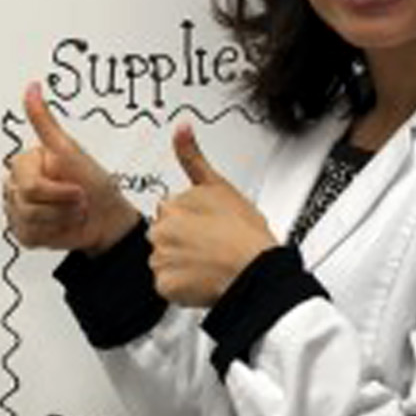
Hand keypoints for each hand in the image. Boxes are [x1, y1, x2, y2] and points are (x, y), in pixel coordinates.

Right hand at [4, 83, 137, 252]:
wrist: (107, 219)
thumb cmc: (95, 183)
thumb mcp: (71, 150)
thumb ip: (45, 122)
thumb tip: (32, 87)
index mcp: (25, 163)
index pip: (28, 184)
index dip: (58, 191)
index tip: (76, 186)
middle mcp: (16, 185)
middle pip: (26, 203)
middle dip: (62, 205)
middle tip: (78, 199)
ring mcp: (17, 210)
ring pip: (27, 221)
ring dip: (60, 219)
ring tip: (72, 212)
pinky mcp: (23, 231)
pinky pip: (28, 237)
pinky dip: (53, 234)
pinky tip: (63, 224)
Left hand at [147, 124, 277, 306]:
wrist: (254, 269)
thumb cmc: (244, 233)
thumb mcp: (220, 185)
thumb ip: (193, 157)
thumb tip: (181, 128)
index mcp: (173, 205)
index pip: (171, 213)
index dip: (191, 221)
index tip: (208, 227)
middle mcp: (161, 231)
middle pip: (165, 236)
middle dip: (182, 241)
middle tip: (210, 247)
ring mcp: (162, 259)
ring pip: (165, 262)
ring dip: (181, 264)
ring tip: (209, 264)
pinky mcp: (165, 285)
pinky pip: (167, 287)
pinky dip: (182, 287)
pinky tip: (202, 280)